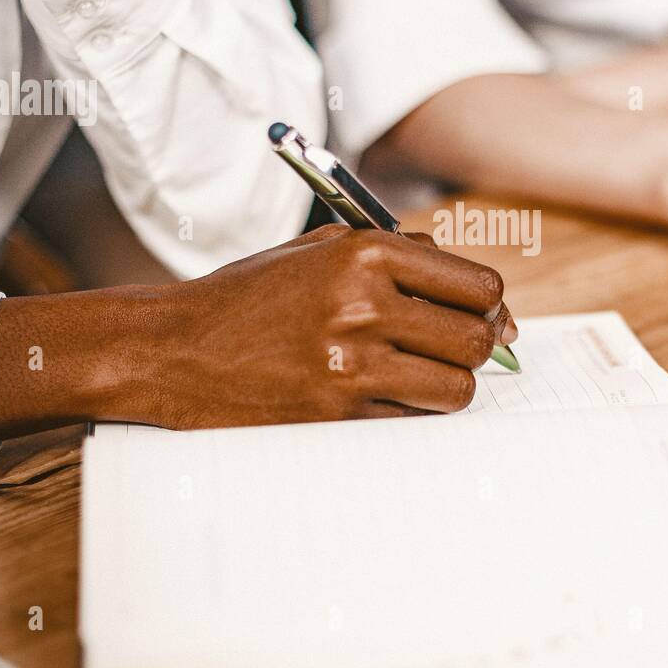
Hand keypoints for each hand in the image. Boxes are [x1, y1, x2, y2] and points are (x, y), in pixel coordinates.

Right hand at [158, 226, 513, 427]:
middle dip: (478, 346)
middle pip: (476, 339)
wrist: (176, 348)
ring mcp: (352, 364)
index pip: (478, 285)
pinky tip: (384, 393)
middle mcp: (365, 305)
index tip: (485, 315)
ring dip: (449, 384)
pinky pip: (414, 419)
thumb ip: (402, 255)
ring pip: (456, 387)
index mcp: (367, 254)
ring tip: (422, 374)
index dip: (491, 305)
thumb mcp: (323, 248)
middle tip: (459, 348)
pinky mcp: (338, 413)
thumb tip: (485, 297)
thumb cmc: (253, 295)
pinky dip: (412, 411)